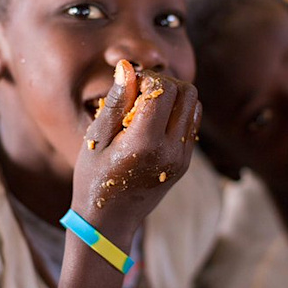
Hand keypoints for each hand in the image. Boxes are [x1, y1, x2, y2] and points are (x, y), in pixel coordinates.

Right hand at [72, 59, 201, 239]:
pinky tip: (153, 124)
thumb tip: (129, 66)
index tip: (129, 87)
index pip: (164, 88)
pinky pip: (191, 123)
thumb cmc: (93, 177)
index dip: (146, 78)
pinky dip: (176, 113)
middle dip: (165, 83)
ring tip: (147, 109)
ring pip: (194, 105)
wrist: (108, 221)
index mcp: (145, 143)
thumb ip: (116, 101)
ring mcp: (182, 158)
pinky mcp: (186, 162)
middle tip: (140, 94)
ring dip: (174, 98)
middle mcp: (171, 150)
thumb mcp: (96, 137)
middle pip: (187, 92)